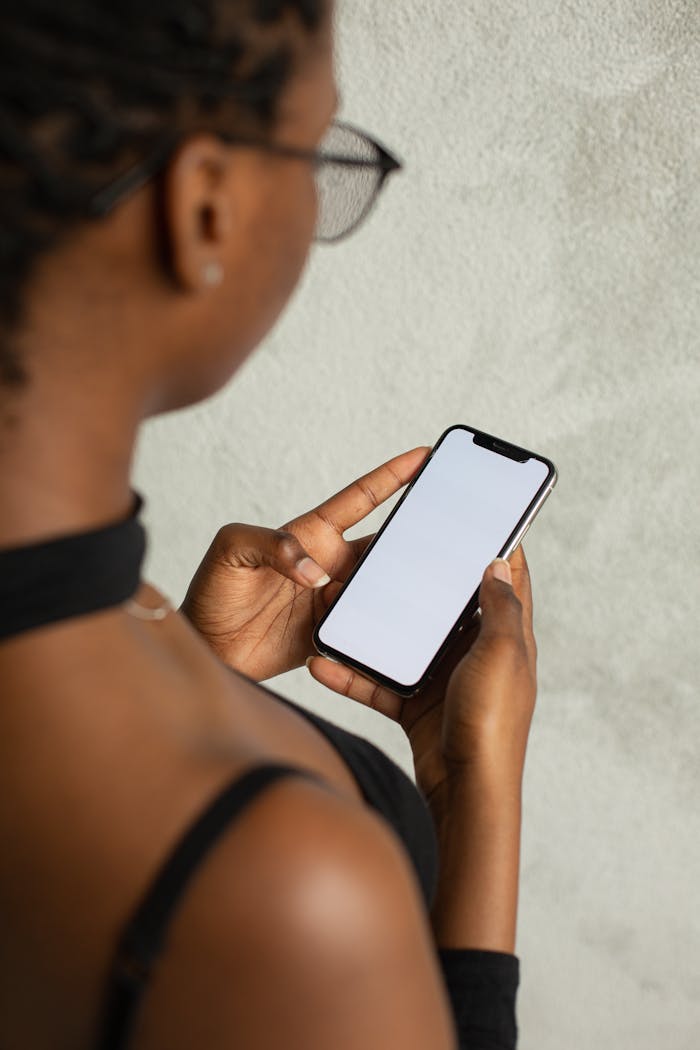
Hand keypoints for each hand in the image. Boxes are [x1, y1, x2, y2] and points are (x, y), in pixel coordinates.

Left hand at [179, 446, 430, 681]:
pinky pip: (366, 629)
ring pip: (381, 586)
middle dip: (414, 533)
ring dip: (401, 586)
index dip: (392, 477)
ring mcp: (334, 599)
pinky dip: (383, 628)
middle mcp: (329, 563)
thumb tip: (317, 571)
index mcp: (312, 534)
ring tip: (430, 584)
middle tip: (446, 525)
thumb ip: (272, 546)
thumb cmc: (212, 591)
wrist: (207, 648)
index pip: (360, 498)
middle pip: (383, 544)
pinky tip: (403, 629)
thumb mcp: (232, 550)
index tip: (424, 456)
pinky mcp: (333, 634)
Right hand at [306, 545, 536, 820]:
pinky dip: (352, 675)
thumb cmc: (493, 723)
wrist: (466, 791)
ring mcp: (443, 678)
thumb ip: (500, 608)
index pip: (505, 579)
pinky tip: (322, 664)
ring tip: (340, 603)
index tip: (470, 516)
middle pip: (443, 605)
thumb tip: (500, 562)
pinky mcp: (415, 705)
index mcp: (505, 636)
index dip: (492, 545)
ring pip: (403, 641)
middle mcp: (474, 653)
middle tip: (385, 551)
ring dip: (372, 626)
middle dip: (416, 579)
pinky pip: (379, 682)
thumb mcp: (501, 655)